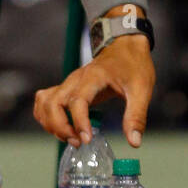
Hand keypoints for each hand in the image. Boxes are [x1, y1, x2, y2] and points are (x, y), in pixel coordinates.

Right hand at [34, 34, 154, 148]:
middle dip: (60, 127)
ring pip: (45, 102)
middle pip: (53, 103)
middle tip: (78, 142)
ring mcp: (69, 82)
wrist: (125, 44)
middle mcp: (76, 79)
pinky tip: (60, 127)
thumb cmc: (133, 65)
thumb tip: (134, 142)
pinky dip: (46, 116)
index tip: (86, 140)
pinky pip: (45, 100)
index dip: (79, 122)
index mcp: (94, 77)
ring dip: (51, 123)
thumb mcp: (142, 89)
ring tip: (70, 137)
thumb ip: (136, 116)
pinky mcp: (67, 87)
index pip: (77, 100)